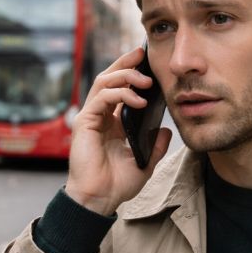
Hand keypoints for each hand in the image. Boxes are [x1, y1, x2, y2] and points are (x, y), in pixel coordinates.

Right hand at [64, 47, 171, 214]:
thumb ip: (155, 146)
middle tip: (142, 53)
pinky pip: (102, 97)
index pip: (120, 90)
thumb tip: (166, 131)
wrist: (100, 199)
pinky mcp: (85, 122)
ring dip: (126, 76)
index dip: (131, 74)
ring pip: (104, 82)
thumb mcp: (145, 163)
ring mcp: (91, 118)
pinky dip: (120, 94)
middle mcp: (100, 117)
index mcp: (113, 124)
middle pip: (110, 79)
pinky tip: (138, 100)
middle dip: (125, 63)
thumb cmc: (117, 184)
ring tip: (145, 81)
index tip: (148, 63)